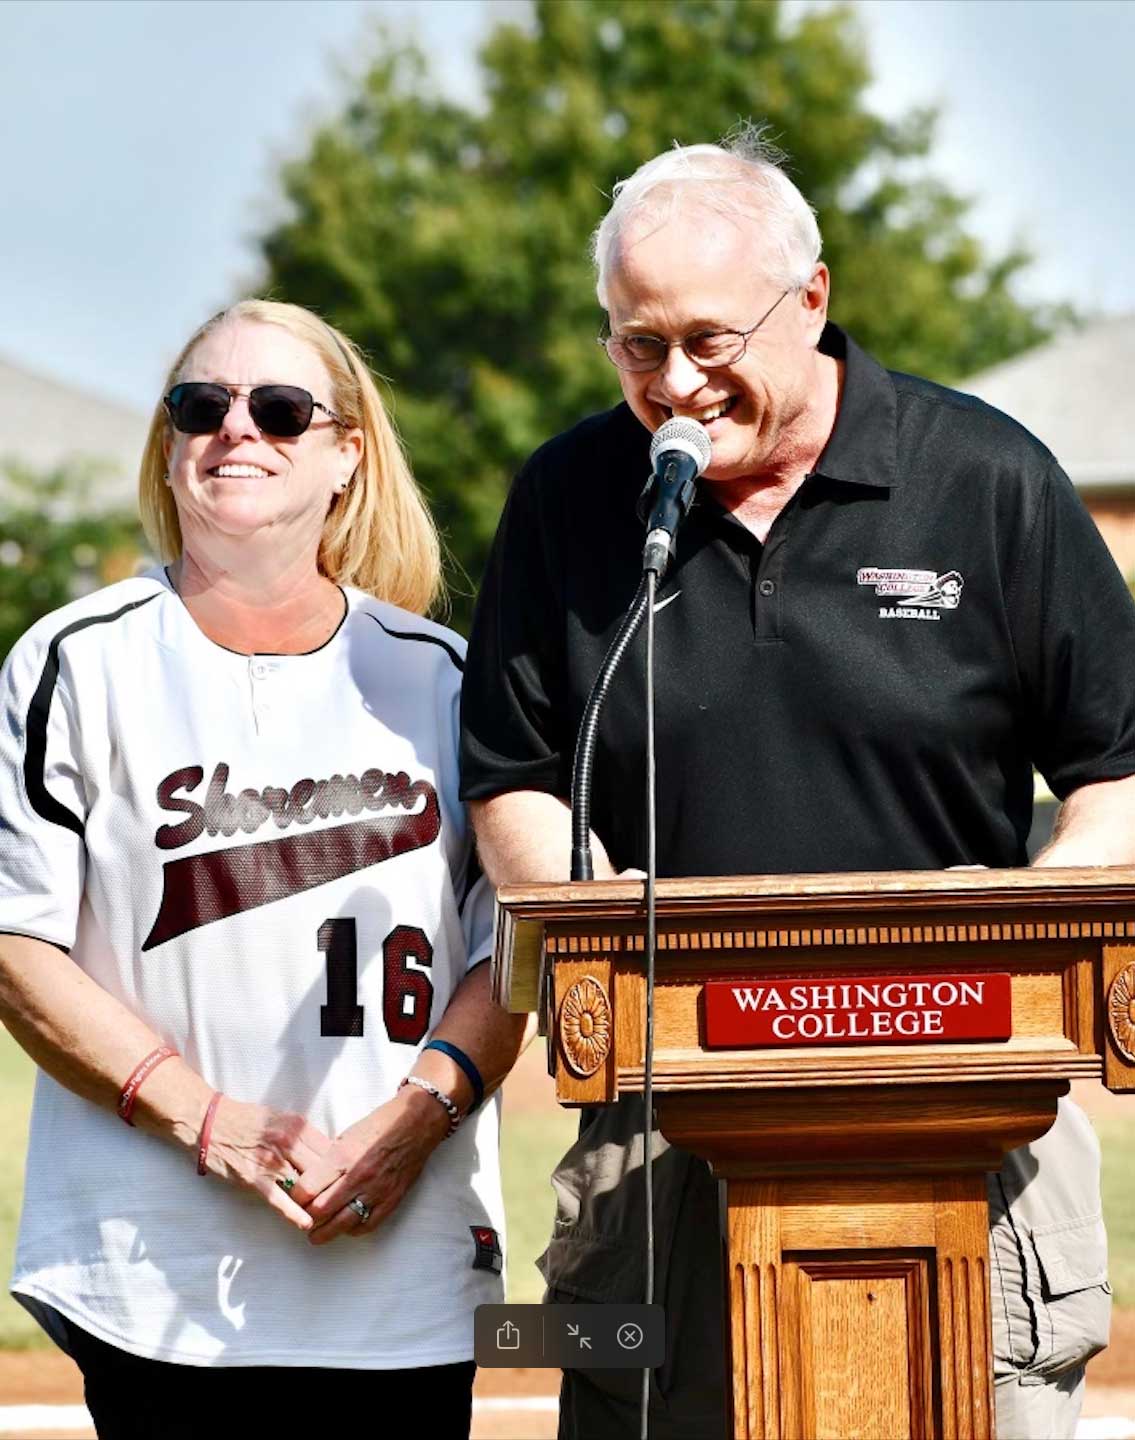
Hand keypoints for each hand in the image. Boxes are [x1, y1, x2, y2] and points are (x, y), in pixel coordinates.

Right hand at [203, 1097, 332, 1233]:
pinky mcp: (253, 1178)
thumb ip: (303, 1135)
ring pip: (303, 1185)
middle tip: (343, 1201)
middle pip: (322, 1169)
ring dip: (315, 1202)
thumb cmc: (247, 1121)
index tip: (348, 1179)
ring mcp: (270, 1161)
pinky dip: (293, 1213)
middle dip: (333, 1186)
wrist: (210, 1123)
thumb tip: (326, 1153)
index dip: (341, 1167)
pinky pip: (278, 1199)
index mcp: (297, 1126)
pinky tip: (306, 1223)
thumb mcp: (281, 1118)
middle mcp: (287, 1142)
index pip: (330, 1150)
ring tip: (328, 1216)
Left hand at [288, 1085, 450, 1245]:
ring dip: (325, 1232)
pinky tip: (346, 1227)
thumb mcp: (347, 1135)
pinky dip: (353, 1230)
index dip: (296, 1197)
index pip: (307, 1189)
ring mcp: (376, 1191)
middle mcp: (357, 1177)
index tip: (295, 1198)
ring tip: (317, 1235)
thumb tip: (312, 1179)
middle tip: (303, 1218)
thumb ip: (330, 1160)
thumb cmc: (380, 1124)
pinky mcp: (391, 1200)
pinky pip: (367, 1225)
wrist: (416, 1123)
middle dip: (307, 1217)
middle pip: (320, 1210)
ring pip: (342, 1224)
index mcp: (343, 1156)